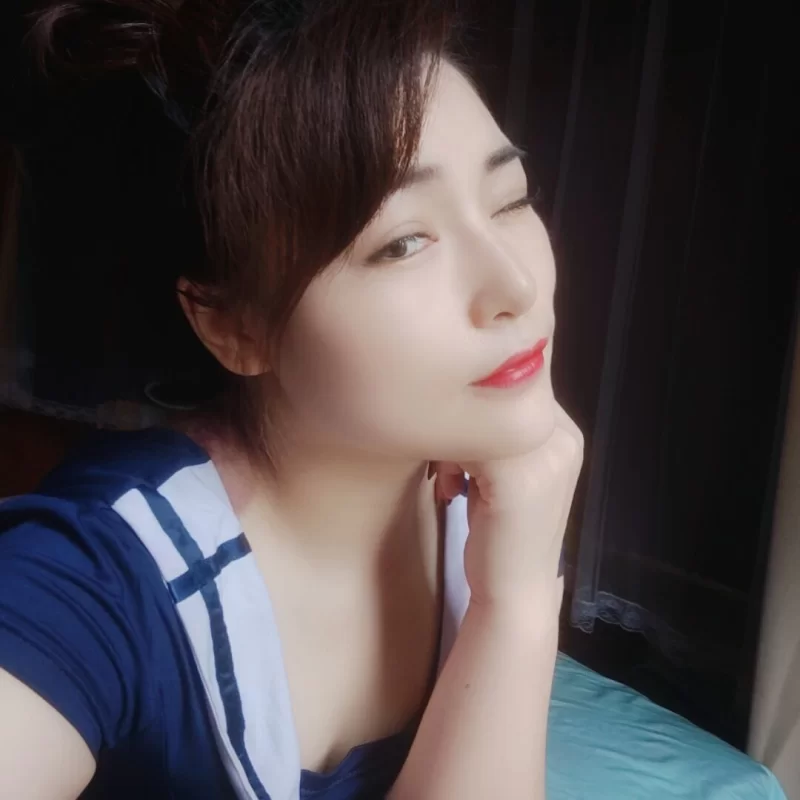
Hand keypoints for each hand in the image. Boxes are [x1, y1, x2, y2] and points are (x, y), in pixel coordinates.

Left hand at [431, 403, 582, 616]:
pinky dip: (448, 456)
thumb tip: (456, 394)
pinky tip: (451, 486)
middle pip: (500, 392)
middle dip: (463, 415)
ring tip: (451, 474)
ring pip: (481, 414)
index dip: (478, 400)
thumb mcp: (501, 472)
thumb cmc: (498, 532)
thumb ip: (494, 433)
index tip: (457, 439)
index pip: (518, 383)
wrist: (513, 592)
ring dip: (453, 435)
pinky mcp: (520, 479)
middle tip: (449, 459)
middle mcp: (565, 437)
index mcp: (564, 432)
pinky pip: (471, 441)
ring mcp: (548, 456)